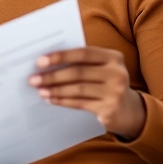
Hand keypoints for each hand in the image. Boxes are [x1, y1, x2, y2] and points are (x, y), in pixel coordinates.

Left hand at [29, 47, 145, 139]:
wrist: (129, 110)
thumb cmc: (106, 83)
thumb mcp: (101, 68)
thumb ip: (82, 63)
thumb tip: (47, 63)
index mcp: (114, 57)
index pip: (83, 53)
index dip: (60, 56)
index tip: (40, 61)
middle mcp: (117, 73)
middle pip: (78, 72)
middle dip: (52, 76)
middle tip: (33, 79)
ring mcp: (115, 92)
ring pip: (78, 89)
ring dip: (55, 90)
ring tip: (40, 91)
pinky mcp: (110, 109)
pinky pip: (80, 103)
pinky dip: (63, 101)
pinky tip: (51, 100)